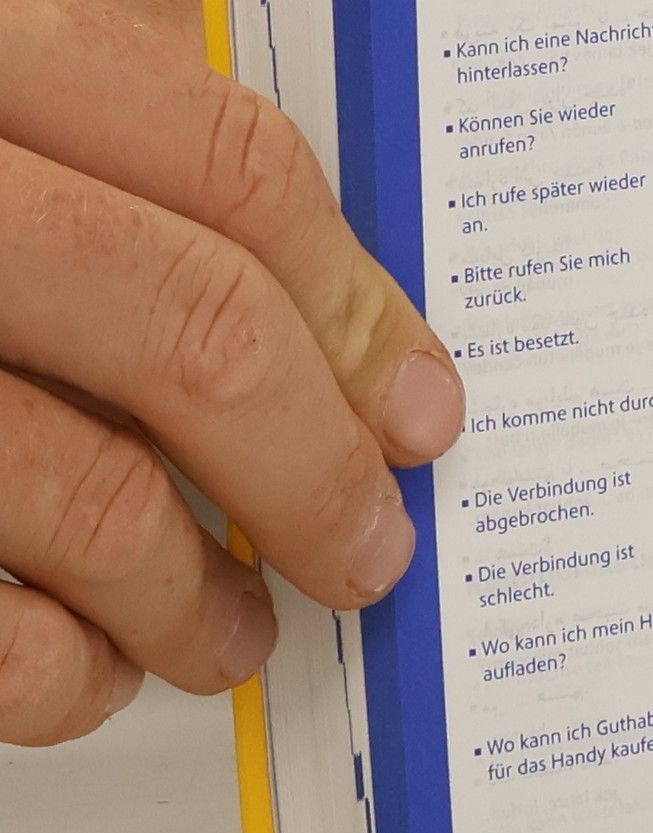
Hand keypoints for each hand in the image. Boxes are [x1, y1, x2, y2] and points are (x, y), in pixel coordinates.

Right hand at [0, 0, 465, 744]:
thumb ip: (104, 173)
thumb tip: (348, 351)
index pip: (228, 164)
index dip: (358, 304)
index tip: (424, 409)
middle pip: (190, 328)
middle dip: (317, 466)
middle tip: (371, 549)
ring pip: (80, 489)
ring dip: (191, 593)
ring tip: (237, 631)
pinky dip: (48, 667)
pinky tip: (85, 667)